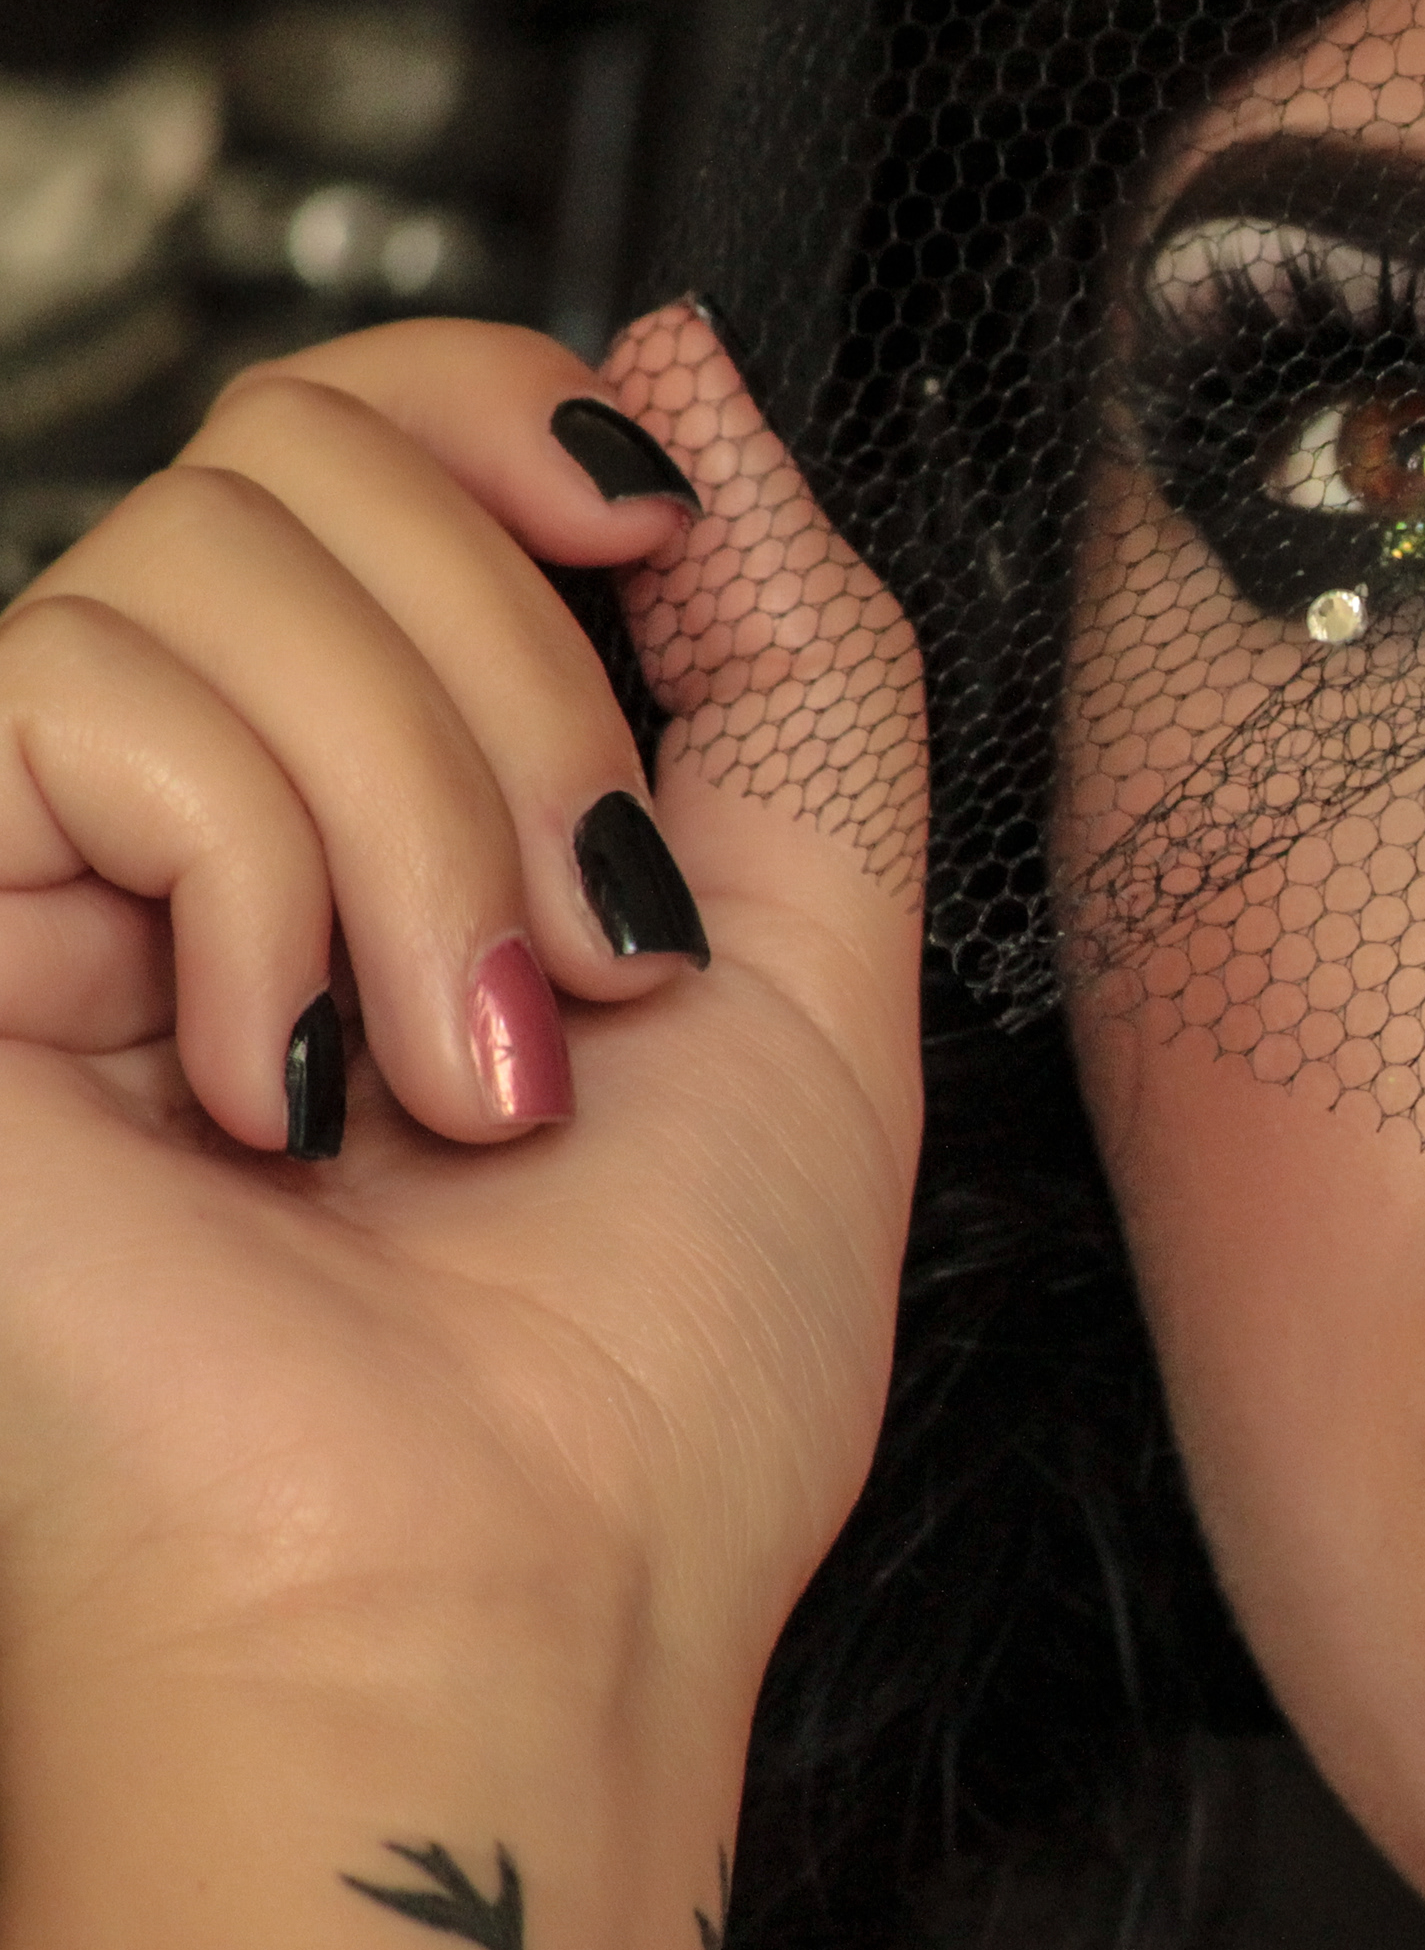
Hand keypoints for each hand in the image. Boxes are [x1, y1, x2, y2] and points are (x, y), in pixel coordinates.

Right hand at [0, 309, 923, 1949]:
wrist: (504, 1592)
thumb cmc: (653, 1365)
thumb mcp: (821, 945)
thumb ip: (785, 642)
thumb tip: (676, 358)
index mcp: (377, 798)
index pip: (366, 421)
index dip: (511, 411)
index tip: (655, 533)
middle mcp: (181, 804)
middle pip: (310, 441)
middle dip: (531, 692)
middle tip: (581, 962)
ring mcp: (27, 856)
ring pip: (227, 553)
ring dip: (435, 823)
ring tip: (461, 1073)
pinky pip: (99, 693)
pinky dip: (274, 890)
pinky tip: (275, 1091)